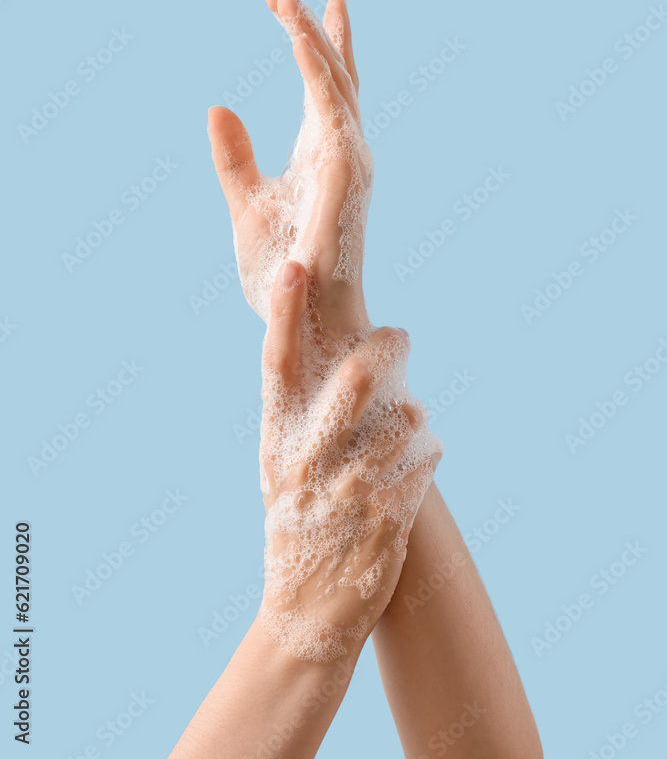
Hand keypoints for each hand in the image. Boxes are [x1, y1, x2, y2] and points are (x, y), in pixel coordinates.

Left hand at [208, 0, 371, 334]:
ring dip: (310, 36)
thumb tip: (219, 106)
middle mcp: (342, 151)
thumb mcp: (245, 202)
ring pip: (334, 81)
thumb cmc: (282, 270)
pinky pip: (333, 108)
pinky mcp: (345, 172)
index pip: (323, 86)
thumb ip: (234, 157)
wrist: (301, 318)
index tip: (289, 1)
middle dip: (311, 28)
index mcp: (321, 154)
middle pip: (333, 74)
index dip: (313, 42)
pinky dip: (315, 70)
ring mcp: (349, 159)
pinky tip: (295, 36)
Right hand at [258, 260, 440, 662]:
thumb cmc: (296, 523)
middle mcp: (308, 458)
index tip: (295, 266)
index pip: (277, 364)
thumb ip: (301, 412)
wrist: (306, 614)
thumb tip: (341, 351)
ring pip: (407, 414)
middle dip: (388, 348)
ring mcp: (350, 488)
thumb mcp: (280, 466)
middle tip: (398, 337)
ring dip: (413, 414)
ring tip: (402, 432)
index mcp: (276, 439)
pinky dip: (427, 453)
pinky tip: (414, 466)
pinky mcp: (389, 515)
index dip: (283, 312)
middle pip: (358, 377)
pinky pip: (427, 456)